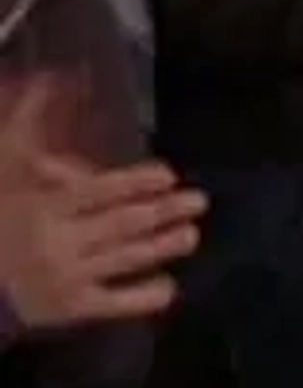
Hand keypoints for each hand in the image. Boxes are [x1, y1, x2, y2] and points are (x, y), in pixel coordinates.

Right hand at [0, 76, 204, 333]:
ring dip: (162, 247)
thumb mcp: (6, 164)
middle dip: (163, 212)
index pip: (97, 193)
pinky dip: (143, 297)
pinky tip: (169, 286)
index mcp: (43, 206)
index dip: (135, 184)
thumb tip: (52, 77)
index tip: (168, 175)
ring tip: (191, 234)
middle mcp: (57, 242)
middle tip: (199, 200)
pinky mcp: (69, 309)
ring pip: (124, 259)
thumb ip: (27, 120)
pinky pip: (114, 305)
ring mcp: (65, 278)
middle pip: (120, 225)